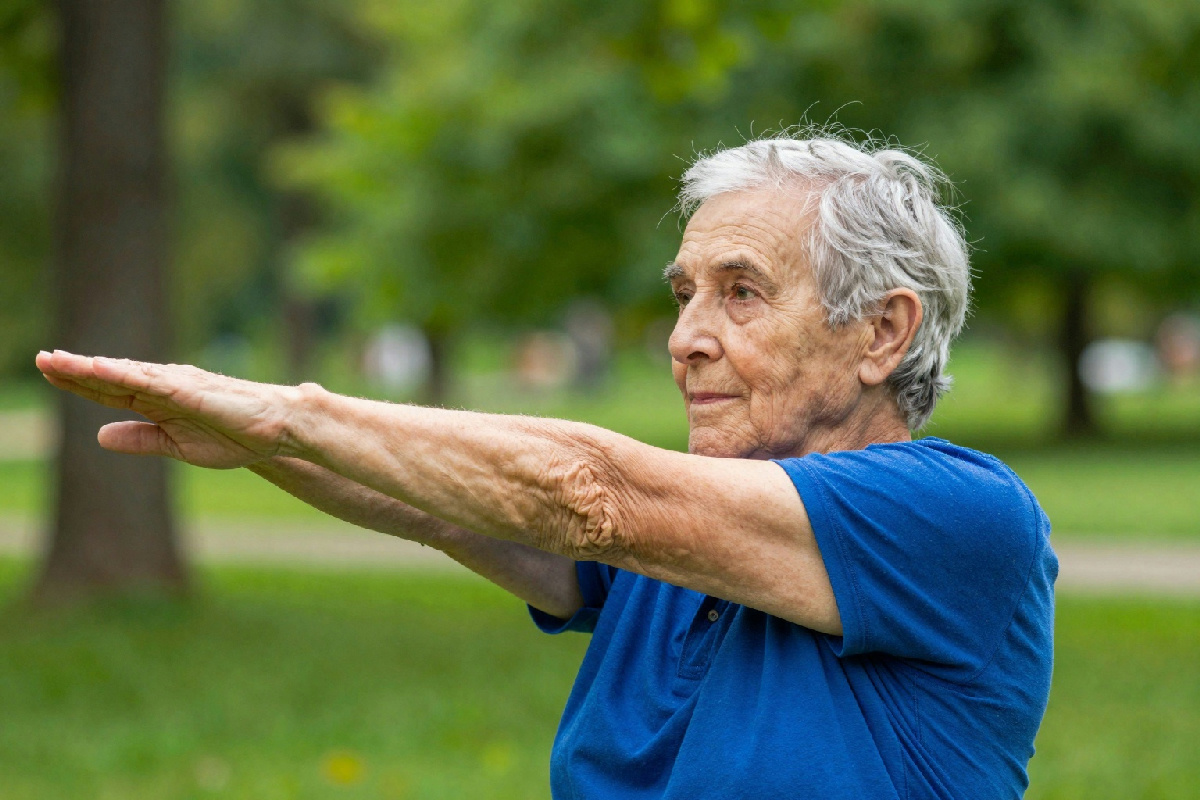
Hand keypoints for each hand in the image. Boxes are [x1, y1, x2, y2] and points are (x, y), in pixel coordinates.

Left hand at [35, 350, 304, 468]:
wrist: (278, 430)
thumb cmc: (236, 435)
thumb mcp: (178, 446)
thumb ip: (141, 438)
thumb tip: (98, 435)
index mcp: (160, 400)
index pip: (110, 389)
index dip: (78, 381)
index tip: (47, 371)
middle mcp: (164, 386)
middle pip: (110, 376)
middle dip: (73, 369)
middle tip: (39, 358)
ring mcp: (178, 385)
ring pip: (125, 374)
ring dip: (90, 368)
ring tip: (56, 361)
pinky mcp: (192, 391)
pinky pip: (151, 382)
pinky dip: (124, 374)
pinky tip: (100, 369)